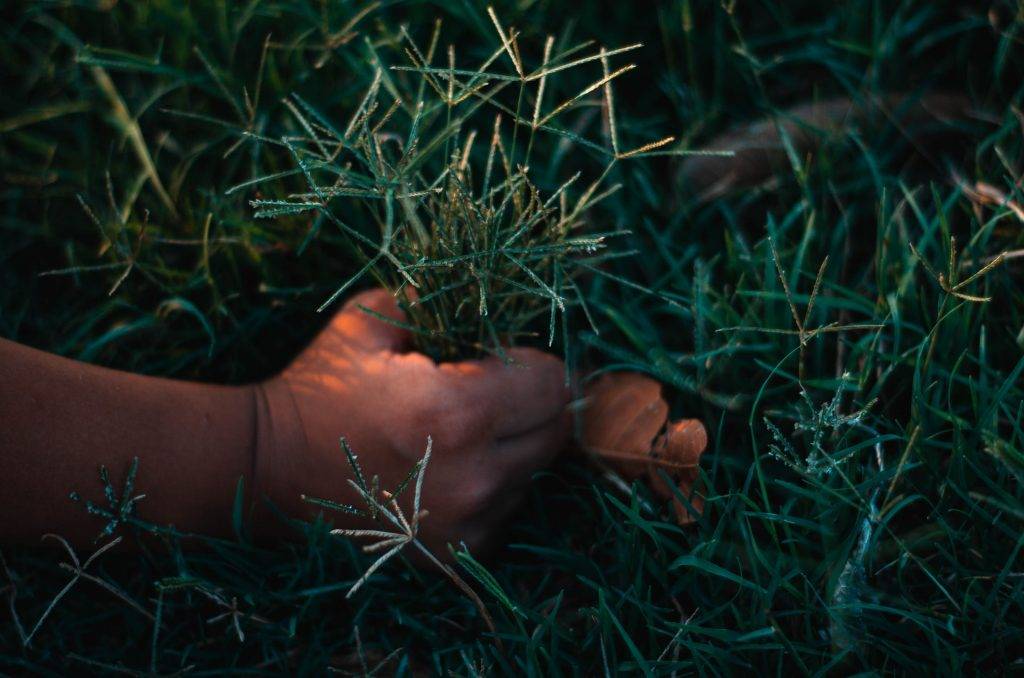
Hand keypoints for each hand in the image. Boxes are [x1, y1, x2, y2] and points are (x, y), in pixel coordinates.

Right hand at [255, 289, 570, 551]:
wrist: (265, 469)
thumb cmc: (319, 388)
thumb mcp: (369, 320)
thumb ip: (435, 301)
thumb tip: (485, 302)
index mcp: (461, 412)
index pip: (554, 384)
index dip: (536, 364)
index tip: (507, 358)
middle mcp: (476, 476)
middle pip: (556, 433)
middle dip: (534, 405)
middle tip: (493, 391)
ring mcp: (468, 523)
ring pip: (533, 473)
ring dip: (514, 448)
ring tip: (461, 433)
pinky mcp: (455, 553)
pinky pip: (506, 510)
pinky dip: (493, 488)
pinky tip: (449, 470)